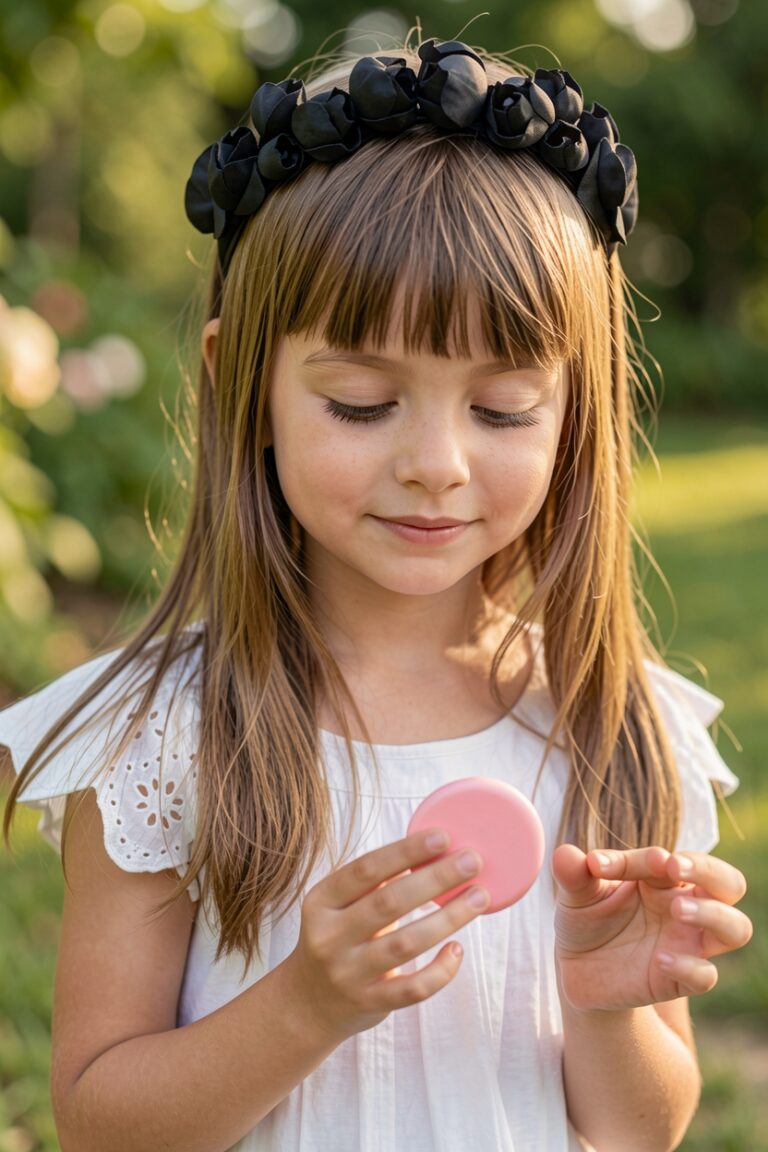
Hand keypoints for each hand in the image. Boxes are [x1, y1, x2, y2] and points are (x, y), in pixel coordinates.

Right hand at [284, 829, 489, 1042]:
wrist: (307, 1003)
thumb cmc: (338, 938)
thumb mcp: (341, 906)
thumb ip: (376, 881)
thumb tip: (433, 849)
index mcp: (322, 901)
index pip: (366, 869)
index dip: (405, 851)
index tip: (443, 837)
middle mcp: (330, 936)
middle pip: (389, 902)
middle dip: (436, 878)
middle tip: (473, 861)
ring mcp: (348, 973)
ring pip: (406, 944)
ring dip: (448, 918)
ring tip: (480, 897)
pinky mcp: (369, 1003)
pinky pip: (413, 988)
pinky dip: (440, 970)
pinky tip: (457, 949)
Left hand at [552, 844, 752, 1013]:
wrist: (578, 970)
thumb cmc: (586, 920)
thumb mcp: (575, 895)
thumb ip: (574, 874)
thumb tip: (564, 853)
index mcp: (662, 878)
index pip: (668, 859)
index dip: (638, 858)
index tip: (596, 864)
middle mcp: (685, 906)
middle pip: (729, 883)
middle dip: (709, 870)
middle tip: (674, 866)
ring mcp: (687, 944)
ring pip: (735, 928)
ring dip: (712, 914)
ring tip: (676, 910)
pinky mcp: (680, 980)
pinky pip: (705, 975)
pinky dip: (689, 966)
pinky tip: (659, 959)